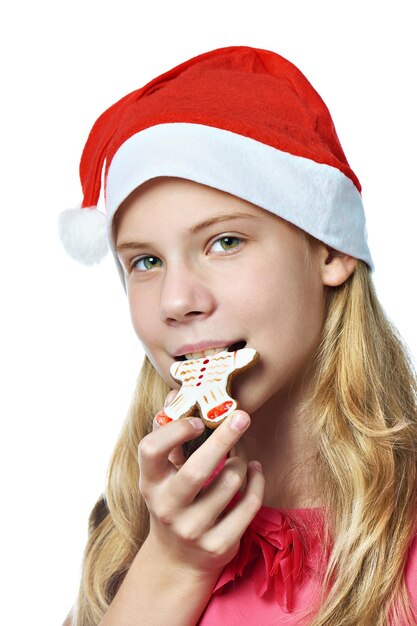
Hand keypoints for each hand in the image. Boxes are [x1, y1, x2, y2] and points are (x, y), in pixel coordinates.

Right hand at [138, 399, 264, 577]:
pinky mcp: (219, 545)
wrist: (178, 559)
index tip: (199, 421)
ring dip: (241, 461)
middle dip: (224, 438)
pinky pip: (249, 504)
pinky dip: (257, 480)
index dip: (176, 430)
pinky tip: (255, 470)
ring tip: (240, 455)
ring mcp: (193, 529)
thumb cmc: (173, 498)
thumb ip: (168, 433)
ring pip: (231, 481)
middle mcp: (167, 508)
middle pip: (198, 469)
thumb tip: (176, 393)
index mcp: (150, 483)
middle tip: (242, 416)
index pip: (151, 450)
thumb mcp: (162, 472)